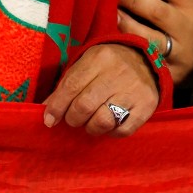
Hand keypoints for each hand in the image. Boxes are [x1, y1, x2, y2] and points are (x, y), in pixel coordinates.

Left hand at [41, 42, 160, 137]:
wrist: (146, 60)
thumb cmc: (108, 66)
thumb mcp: (87, 66)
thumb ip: (66, 86)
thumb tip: (46, 111)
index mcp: (99, 58)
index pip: (71, 86)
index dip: (57, 106)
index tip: (49, 120)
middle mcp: (117, 73)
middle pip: (85, 105)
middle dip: (72, 118)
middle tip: (73, 119)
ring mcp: (134, 90)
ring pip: (102, 121)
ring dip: (90, 128)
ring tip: (90, 123)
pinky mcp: (147, 106)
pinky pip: (122, 130)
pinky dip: (110, 133)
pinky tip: (108, 125)